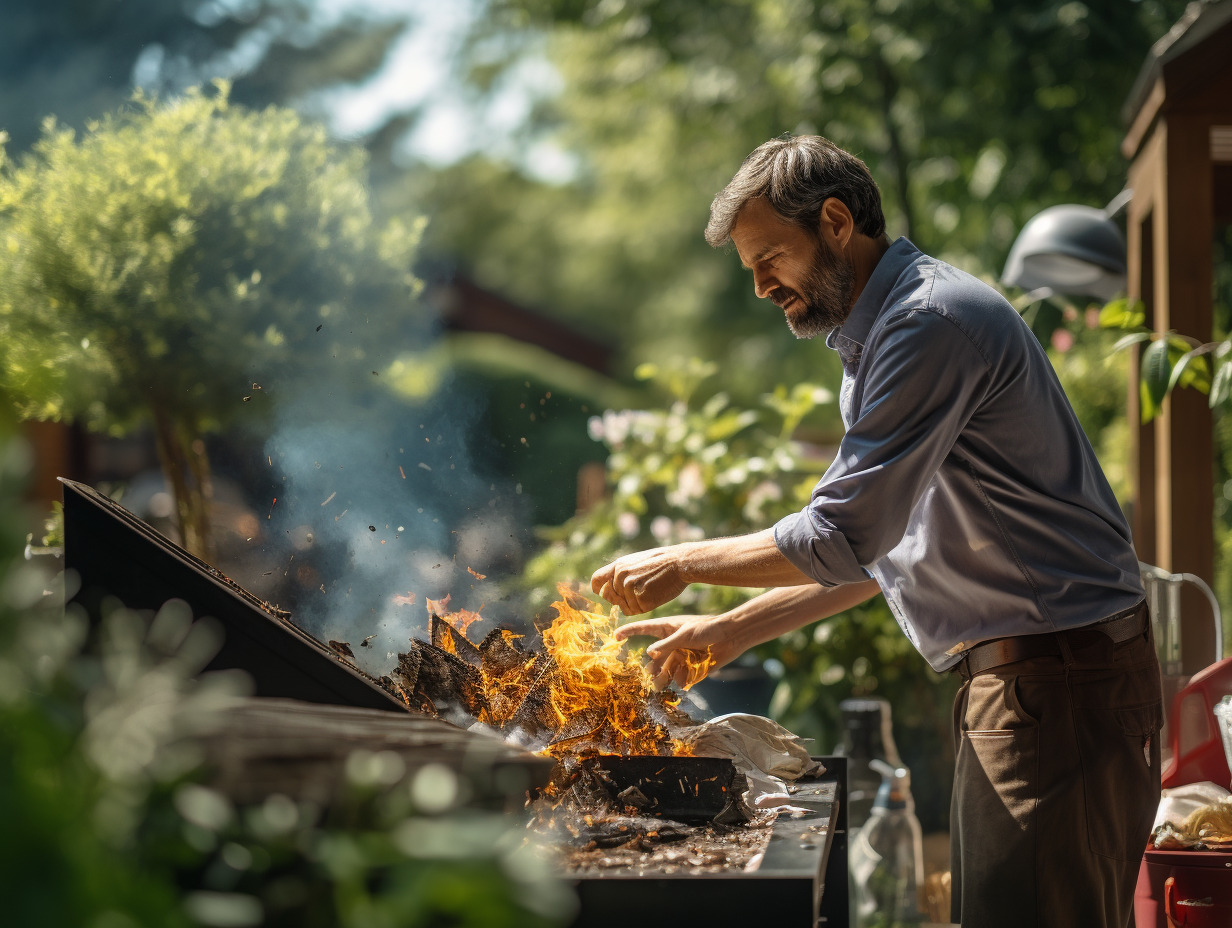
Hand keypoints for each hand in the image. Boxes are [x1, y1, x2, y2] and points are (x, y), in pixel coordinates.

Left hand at [591, 546, 688, 614]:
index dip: (599, 589)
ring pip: (623, 606)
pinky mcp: (640, 599)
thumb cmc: (661, 561)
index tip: (602, 593)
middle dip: (620, 599)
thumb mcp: (636, 560)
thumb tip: (609, 586)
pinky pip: (634, 611)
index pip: (596, 580)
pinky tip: (654, 596)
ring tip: (650, 591)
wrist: (679, 562)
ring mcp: (629, 588)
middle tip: (637, 594)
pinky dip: (642, 608)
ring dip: (634, 604)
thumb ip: (622, 572)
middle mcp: (620, 576)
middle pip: (610, 597)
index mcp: (618, 565)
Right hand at [614, 614, 740, 690]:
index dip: (629, 632)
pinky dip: (681, 680)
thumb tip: (649, 652)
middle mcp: (672, 643)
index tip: (615, 636)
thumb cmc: (708, 628)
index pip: (644, 629)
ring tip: (659, 685)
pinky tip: (685, 678)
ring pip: (666, 671)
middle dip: (650, 669)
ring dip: (663, 678)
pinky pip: (681, 677)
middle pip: (655, 658)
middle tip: (647, 677)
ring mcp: (682, 655)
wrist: (731, 637)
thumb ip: (666, 644)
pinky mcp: (692, 666)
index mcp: (668, 629)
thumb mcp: (685, 634)